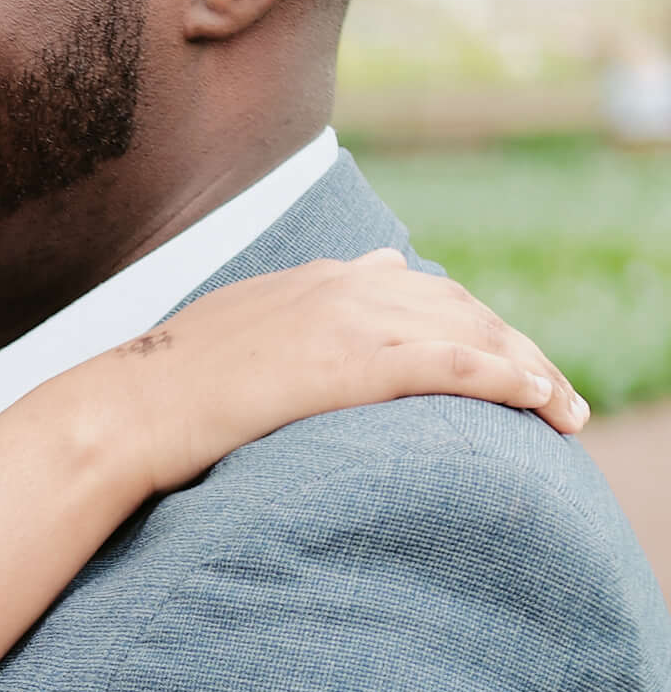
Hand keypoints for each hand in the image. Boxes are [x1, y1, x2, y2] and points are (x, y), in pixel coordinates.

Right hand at [116, 251, 585, 500]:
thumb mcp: (232, 346)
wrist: (125, 409)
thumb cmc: (163, 395)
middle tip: (555, 394)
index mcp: (316, 280)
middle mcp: (343, 286)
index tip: (500, 361)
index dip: (470, 326)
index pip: (419, 290)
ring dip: (530, 367)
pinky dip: (507, 377)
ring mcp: (350, 320)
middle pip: (461, 308)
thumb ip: (282, 337)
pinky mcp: (351, 363)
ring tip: (566, 410)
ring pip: (471, 332)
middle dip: (517, 347)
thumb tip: (306, 353)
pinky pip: (454, 364)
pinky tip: (540, 401)